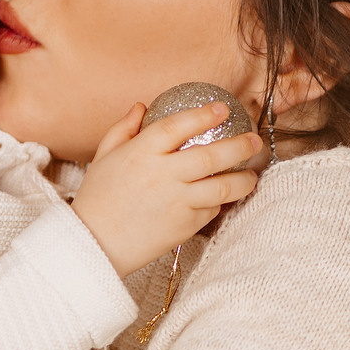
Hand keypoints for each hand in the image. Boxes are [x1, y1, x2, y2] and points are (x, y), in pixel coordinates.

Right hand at [72, 98, 263, 275]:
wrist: (95, 244)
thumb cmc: (98, 198)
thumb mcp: (103, 156)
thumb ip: (124, 128)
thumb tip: (142, 105)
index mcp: (141, 153)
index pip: (178, 126)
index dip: (204, 115)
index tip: (223, 109)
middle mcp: (163, 175)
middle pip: (212, 155)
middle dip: (240, 145)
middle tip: (254, 140)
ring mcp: (176, 202)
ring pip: (223, 187)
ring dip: (244, 179)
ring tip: (251, 174)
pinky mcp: (184, 226)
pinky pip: (211, 210)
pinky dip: (219, 203)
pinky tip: (222, 197)